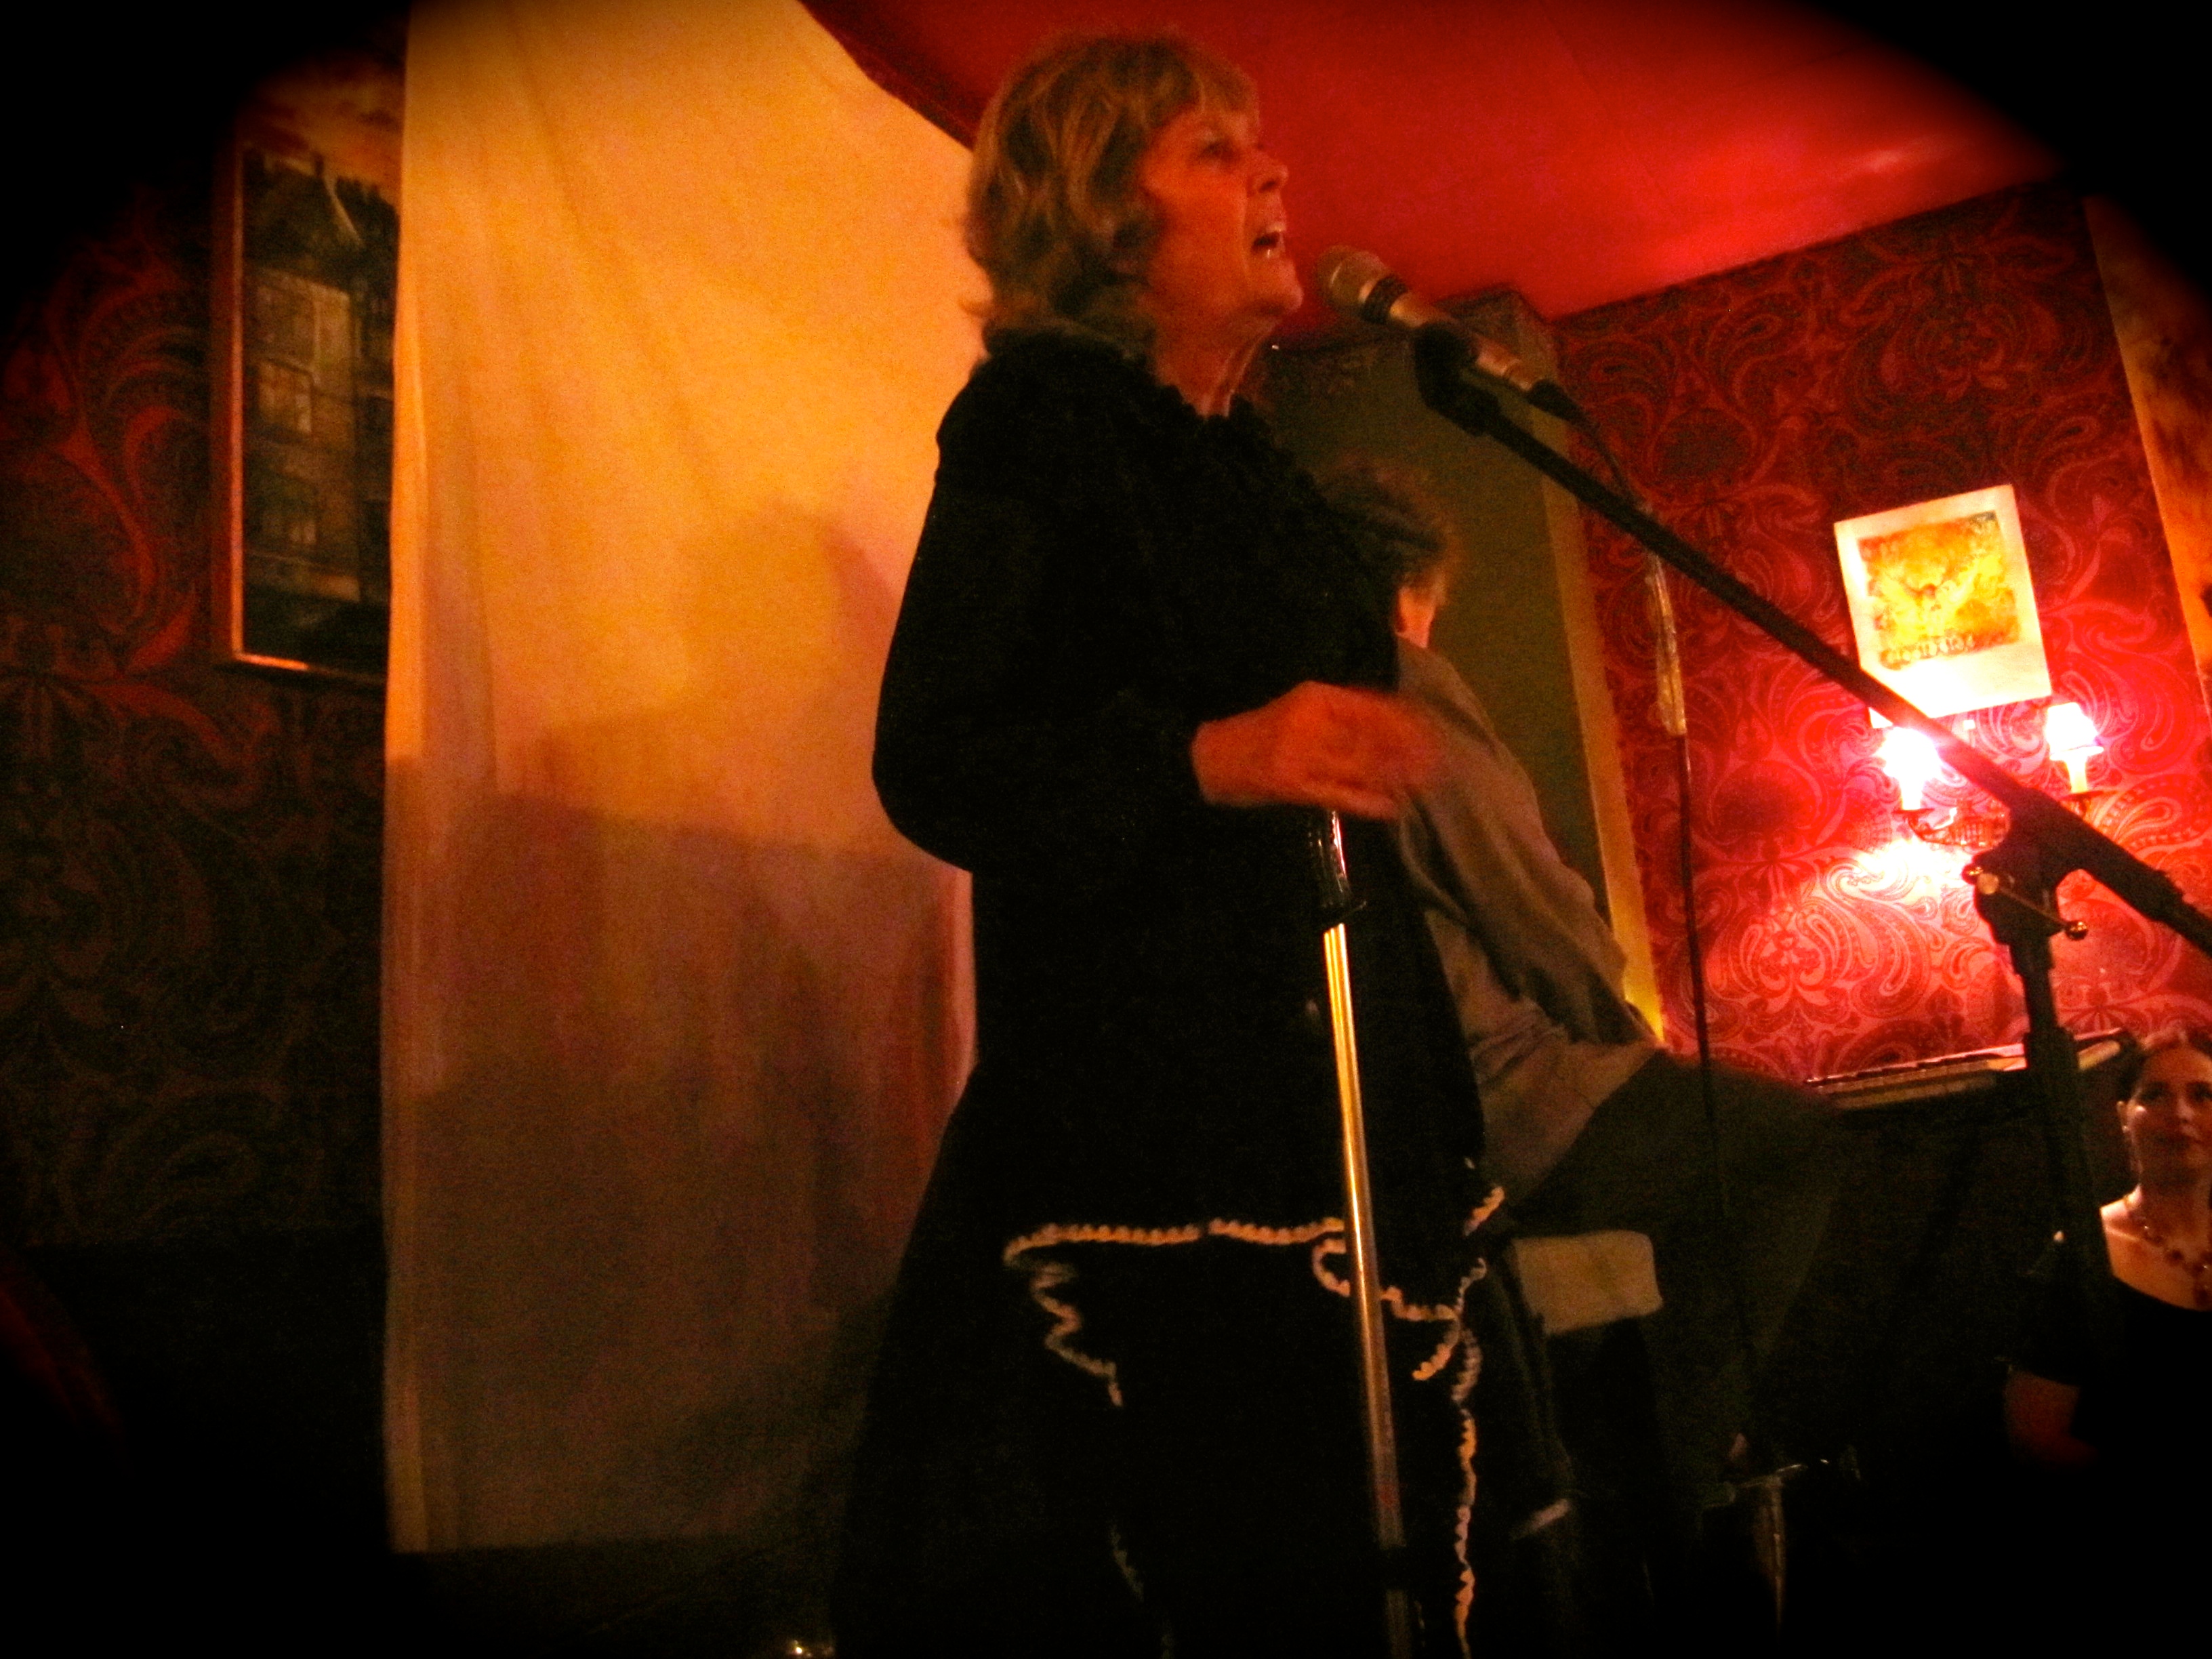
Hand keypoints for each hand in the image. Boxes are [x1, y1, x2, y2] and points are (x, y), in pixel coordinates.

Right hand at [1191, 681, 1438, 818]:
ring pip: (1360, 766)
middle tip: (1438, 761)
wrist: (1210, 757)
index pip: (1369, 706)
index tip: (1430, 728)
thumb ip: (1340, 710)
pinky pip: (1340, 795)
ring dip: (1394, 777)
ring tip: (1423, 784)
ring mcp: (1302, 757)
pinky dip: (1368, 802)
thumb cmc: (1259, 732)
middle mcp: (1311, 723)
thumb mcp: (1299, 708)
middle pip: (1370, 736)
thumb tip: (1392, 715)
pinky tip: (1391, 808)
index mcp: (1314, 698)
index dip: (1403, 719)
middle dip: (1407, 750)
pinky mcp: (1295, 787)